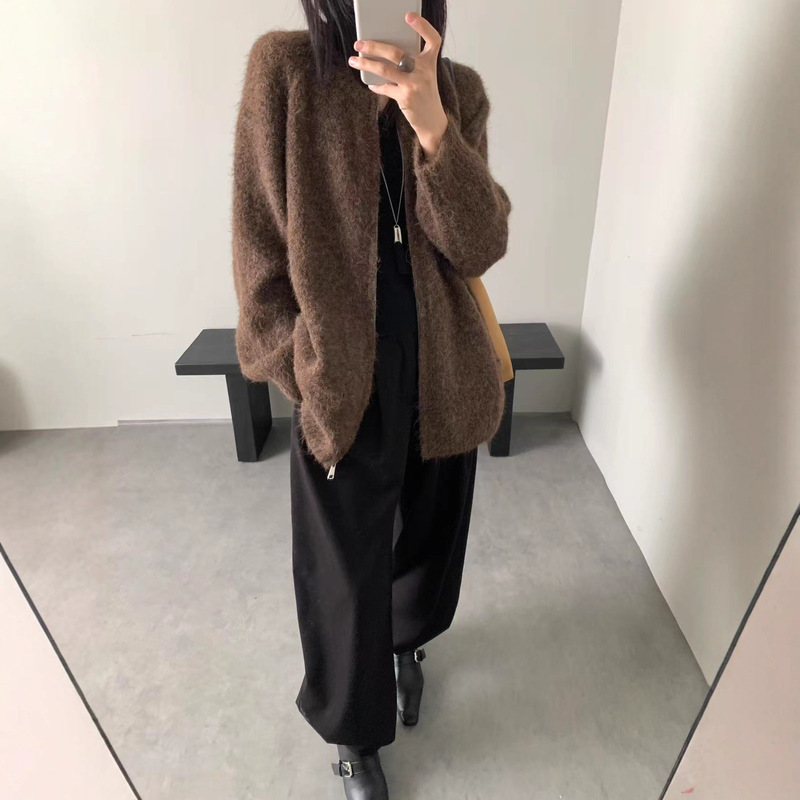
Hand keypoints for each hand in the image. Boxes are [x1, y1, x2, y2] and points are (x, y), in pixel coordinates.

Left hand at [347, 12, 447, 157]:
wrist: (433, 122)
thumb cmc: (425, 95)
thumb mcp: (424, 76)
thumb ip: (411, 64)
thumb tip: (383, 53)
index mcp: (430, 62)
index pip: (432, 39)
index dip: (422, 26)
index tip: (408, 16)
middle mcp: (424, 71)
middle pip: (395, 52)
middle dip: (374, 46)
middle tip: (359, 43)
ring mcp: (414, 84)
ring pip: (385, 69)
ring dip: (366, 64)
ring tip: (353, 60)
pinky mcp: (406, 97)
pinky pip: (385, 88)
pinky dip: (376, 86)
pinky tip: (370, 84)